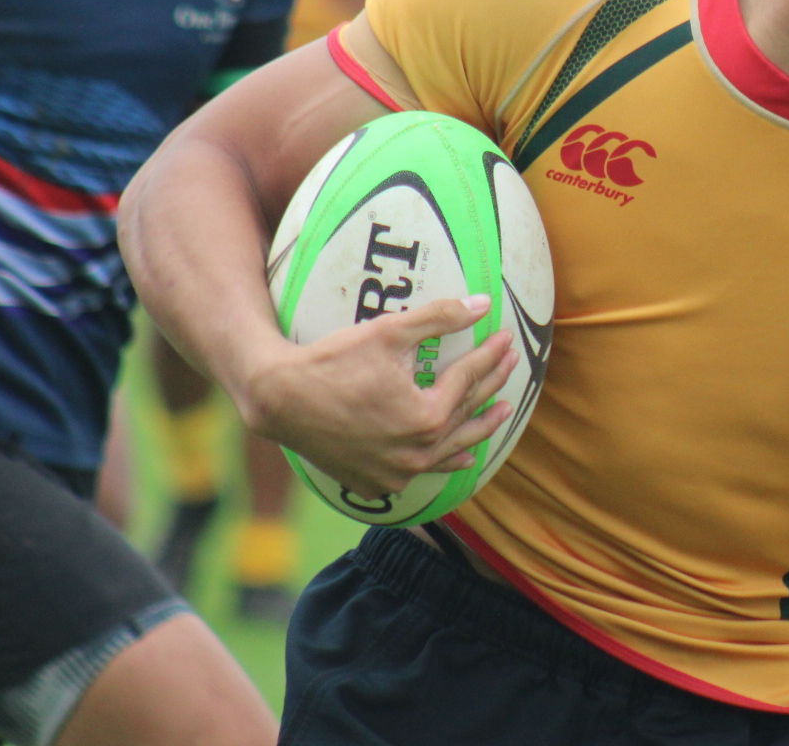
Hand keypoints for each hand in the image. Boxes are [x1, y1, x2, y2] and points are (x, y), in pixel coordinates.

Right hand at [238, 296, 519, 497]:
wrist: (279, 399)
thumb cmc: (333, 362)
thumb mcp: (389, 332)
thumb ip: (440, 318)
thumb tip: (483, 305)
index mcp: (426, 418)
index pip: (468, 379)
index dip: (489, 354)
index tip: (504, 336)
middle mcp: (417, 454)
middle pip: (465, 414)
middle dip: (491, 385)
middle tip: (509, 363)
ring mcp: (396, 475)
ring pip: (450, 452)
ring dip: (477, 430)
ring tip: (500, 414)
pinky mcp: (375, 483)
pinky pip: (420, 474)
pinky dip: (442, 460)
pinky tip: (457, 455)